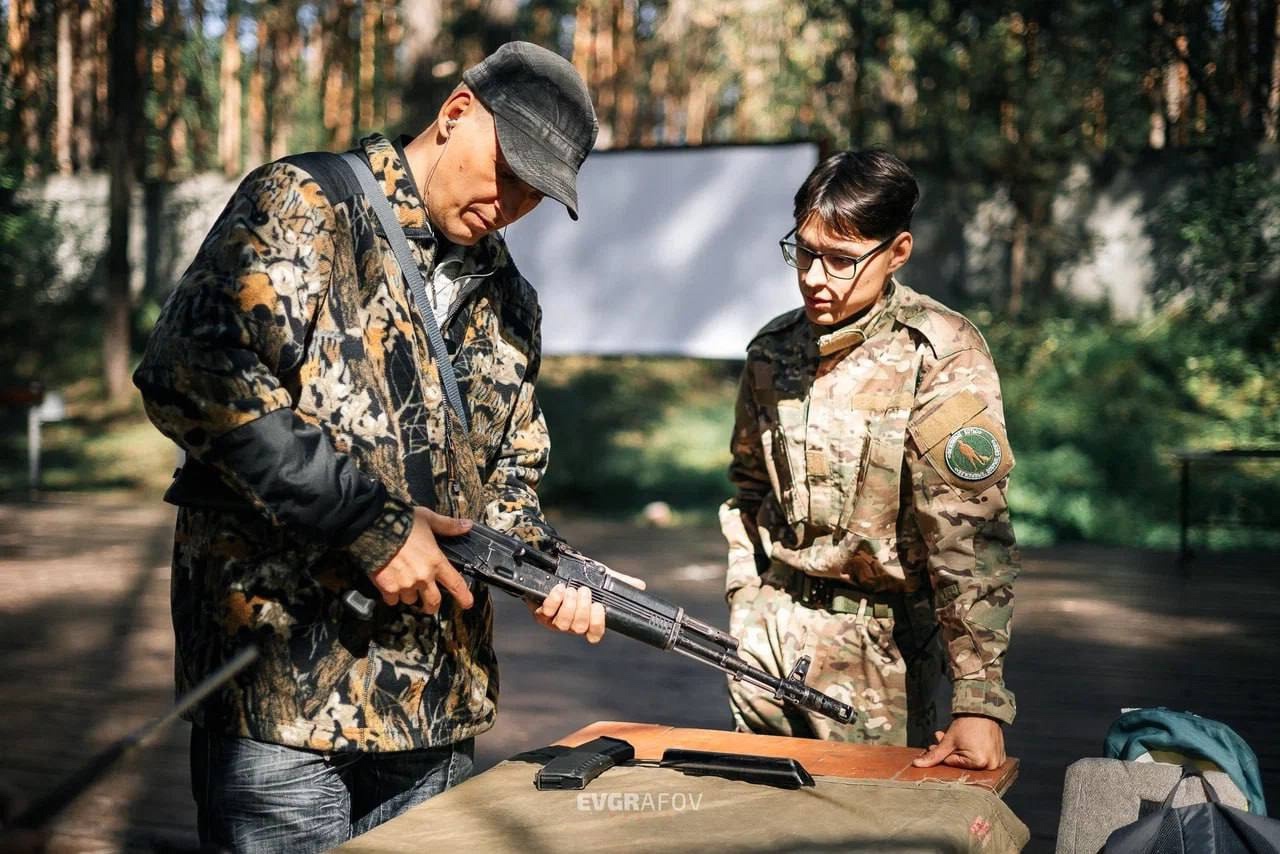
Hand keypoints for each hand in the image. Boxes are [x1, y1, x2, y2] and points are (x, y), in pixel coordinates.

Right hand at [370, 508, 474, 613]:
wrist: (373, 527)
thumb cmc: (401, 521)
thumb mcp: (428, 519)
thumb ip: (447, 525)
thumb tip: (466, 525)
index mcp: (436, 561)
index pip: (455, 583)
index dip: (463, 596)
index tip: (467, 604)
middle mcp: (423, 576)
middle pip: (433, 601)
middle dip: (432, 606)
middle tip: (430, 605)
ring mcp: (405, 584)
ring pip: (410, 600)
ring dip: (409, 595)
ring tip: (404, 584)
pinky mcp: (387, 587)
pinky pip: (392, 599)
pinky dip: (391, 595)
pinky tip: (390, 584)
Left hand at [525, 567, 646, 643]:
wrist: (555, 568)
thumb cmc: (580, 577)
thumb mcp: (602, 578)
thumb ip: (620, 582)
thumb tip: (640, 586)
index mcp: (588, 620)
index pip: (595, 635)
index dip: (597, 625)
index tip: (599, 607)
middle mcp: (572, 624)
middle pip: (579, 628)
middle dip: (582, 608)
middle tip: (584, 590)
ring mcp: (556, 620)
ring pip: (563, 624)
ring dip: (569, 605)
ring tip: (571, 589)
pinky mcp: (541, 614)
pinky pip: (547, 612)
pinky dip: (554, 601)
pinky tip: (559, 589)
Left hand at [911, 715, 1005, 769]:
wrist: (983, 709)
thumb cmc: (967, 724)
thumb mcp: (948, 740)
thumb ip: (934, 755)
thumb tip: (917, 764)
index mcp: (979, 763)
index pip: (953, 764)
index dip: (942, 754)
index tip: (935, 744)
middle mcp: (991, 765)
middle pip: (962, 763)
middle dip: (949, 751)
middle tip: (942, 738)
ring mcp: (997, 762)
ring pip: (971, 761)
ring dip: (959, 750)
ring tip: (955, 738)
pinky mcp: (999, 757)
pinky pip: (982, 758)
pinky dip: (973, 751)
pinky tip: (967, 740)